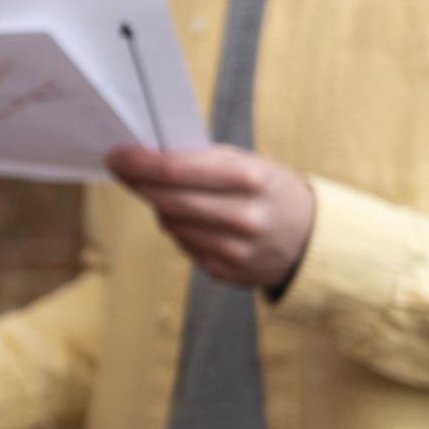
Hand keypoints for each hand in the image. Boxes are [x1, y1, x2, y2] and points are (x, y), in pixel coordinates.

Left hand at [106, 145, 315, 291]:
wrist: (312, 237)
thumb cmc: (268, 190)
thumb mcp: (247, 164)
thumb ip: (201, 162)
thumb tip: (145, 158)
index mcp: (249, 180)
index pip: (177, 171)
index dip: (140, 164)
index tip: (116, 156)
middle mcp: (243, 217)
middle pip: (167, 201)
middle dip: (139, 183)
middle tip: (121, 168)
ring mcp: (235, 250)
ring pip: (171, 225)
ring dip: (161, 208)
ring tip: (165, 193)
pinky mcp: (227, 273)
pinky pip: (185, 246)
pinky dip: (181, 231)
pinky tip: (193, 221)